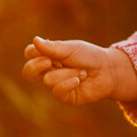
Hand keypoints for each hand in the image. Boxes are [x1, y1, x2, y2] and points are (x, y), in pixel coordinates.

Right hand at [22, 36, 136, 106]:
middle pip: (28, 72)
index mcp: (48, 55)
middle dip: (36, 66)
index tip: (45, 50)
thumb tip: (35, 40)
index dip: (33, 52)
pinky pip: (57, 91)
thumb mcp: (72, 48)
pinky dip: (69, 83)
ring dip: (67, 73)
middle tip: (49, 61)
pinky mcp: (64, 96)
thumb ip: (53, 47)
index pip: (30, 54)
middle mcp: (49, 71)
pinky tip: (79, 80)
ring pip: (48, 80)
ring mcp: (55, 85)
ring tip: (82, 71)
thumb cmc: (90, 56)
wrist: (108, 70)